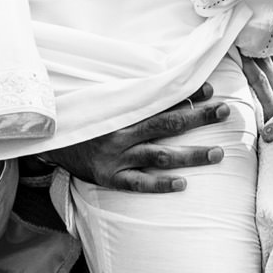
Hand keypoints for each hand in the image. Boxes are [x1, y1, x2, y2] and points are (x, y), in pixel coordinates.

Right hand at [41, 87, 231, 192]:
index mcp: (121, 111)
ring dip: (190, 155)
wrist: (47, 141)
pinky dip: (160, 185)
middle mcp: (121, 133)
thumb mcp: (103, 102)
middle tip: (225, 112)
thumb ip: (129, 96)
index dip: (186, 96)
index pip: (160, 101)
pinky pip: (138, 184)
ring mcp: (116, 157)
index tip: (210, 90)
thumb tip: (162, 87)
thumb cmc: (82, 119)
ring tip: (217, 153)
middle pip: (167, 125)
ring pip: (159, 156)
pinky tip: (182, 184)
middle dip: (198, 118)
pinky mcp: (108, 177)